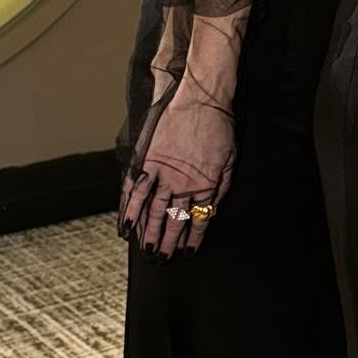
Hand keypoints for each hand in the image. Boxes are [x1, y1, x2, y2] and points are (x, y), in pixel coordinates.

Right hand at [119, 93, 232, 259]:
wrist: (201, 99)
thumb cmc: (219, 125)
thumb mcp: (231, 159)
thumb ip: (223, 186)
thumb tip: (214, 207)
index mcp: (206, 185)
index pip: (199, 220)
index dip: (192, 238)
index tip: (186, 252)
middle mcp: (183, 184)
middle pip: (174, 221)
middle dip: (168, 242)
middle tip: (162, 258)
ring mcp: (163, 173)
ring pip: (153, 211)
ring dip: (149, 233)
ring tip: (146, 251)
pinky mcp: (147, 159)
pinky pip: (135, 189)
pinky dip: (129, 209)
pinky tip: (125, 225)